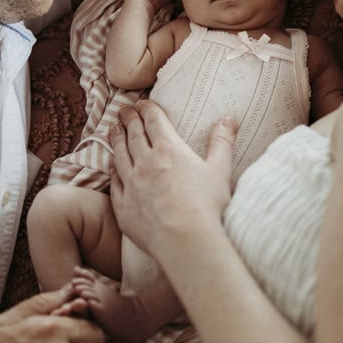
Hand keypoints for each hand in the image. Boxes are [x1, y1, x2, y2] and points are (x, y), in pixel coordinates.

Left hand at [109, 101, 236, 260]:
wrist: (185, 240)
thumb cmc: (207, 205)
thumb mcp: (220, 170)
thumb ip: (222, 142)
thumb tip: (229, 118)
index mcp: (168, 149)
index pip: (154, 121)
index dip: (147, 109)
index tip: (143, 102)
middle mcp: (145, 162)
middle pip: (133, 134)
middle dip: (129, 119)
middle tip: (124, 109)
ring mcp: (131, 184)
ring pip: (120, 154)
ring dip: (116, 139)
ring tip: (112, 128)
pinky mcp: (124, 206)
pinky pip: (115, 182)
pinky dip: (113, 170)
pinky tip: (112, 165)